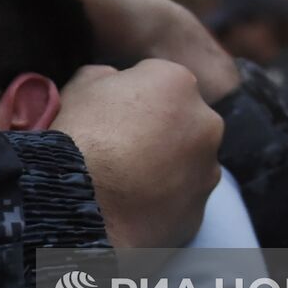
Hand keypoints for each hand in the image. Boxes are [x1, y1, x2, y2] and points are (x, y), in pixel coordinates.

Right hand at [53, 61, 222, 248]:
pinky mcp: (200, 211)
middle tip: (125, 149)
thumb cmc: (79, 136)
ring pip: (190, 162)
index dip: (135, 97)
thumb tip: (116, 83)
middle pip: (186, 121)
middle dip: (163, 130)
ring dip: (169, 166)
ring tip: (130, 182)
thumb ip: (108, 76)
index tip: (115, 115)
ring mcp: (208, 170)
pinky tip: (137, 205)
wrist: (80, 205)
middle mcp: (206, 123)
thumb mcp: (82, 85)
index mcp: (178, 83)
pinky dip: (167, 200)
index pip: (161, 81)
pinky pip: (184, 198)